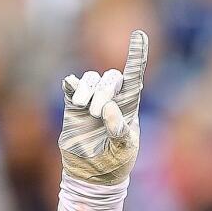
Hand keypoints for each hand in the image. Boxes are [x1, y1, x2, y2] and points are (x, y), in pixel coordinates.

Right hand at [60, 30, 147, 185]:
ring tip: (85, 109)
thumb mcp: (124, 150)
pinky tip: (71, 91)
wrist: (92, 175)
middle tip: (97, 113)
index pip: (134, 76)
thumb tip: (108, 108)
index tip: (140, 35)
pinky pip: (72, 86)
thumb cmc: (115, 163)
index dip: (137, 55)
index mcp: (129, 107)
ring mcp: (91, 101)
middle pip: (110, 77)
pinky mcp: (73, 106)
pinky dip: (72, 85)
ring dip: (88, 90)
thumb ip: (120, 130)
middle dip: (104, 90)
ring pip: (90, 78)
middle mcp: (111, 100)